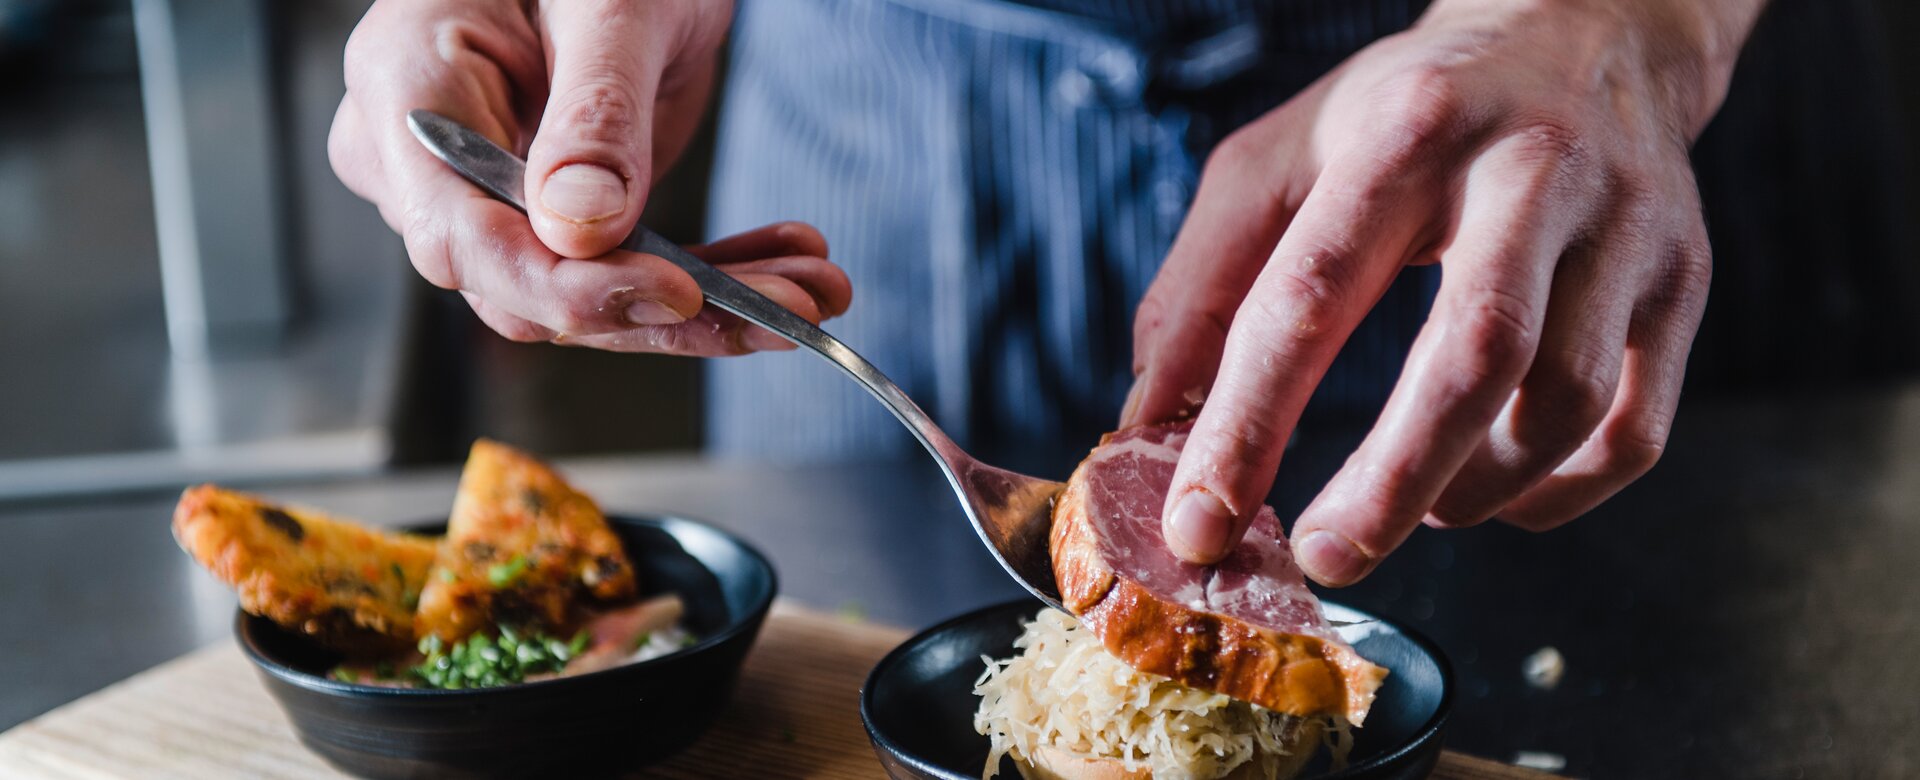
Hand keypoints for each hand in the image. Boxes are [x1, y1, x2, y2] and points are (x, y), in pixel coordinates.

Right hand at [330, 0, 849, 352]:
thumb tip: (580, 232)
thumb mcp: (609, 7)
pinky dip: (711, 280)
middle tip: (791, 306)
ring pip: (589, 298)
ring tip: (815, 291)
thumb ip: (594, 114)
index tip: (676, 292)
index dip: (568, 286)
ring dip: (712, 305)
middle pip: (530, 288)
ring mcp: (489, 197)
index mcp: (409, 92)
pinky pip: (621, 275)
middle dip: (668, 308)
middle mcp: (432, 164)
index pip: (464, 237)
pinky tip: (788, 269)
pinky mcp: (554, 216)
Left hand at [1126, 0, 1763, 582]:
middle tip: (1323, 557)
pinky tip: (1490, 491)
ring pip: (1564, 404)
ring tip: (1410, 504)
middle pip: (1474, 355)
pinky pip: (1634, 430)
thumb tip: (1150, 423)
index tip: (1200, 521)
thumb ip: (1201, 285)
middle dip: (1389, 483)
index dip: (1247, 422)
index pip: (1311, 295)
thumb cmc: (1407, 112)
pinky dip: (1554, 494)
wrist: (1585, 30)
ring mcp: (1626, 226)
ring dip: (1471, 488)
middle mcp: (1531, 169)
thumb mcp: (1280, 159)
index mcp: (1406, 132)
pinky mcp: (1683, 279)